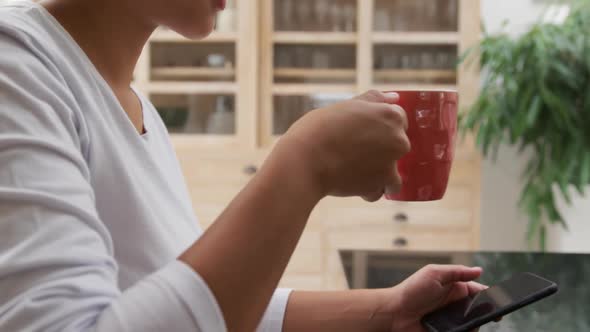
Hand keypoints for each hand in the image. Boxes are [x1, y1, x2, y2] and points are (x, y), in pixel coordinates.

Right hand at [277, 90, 409, 201]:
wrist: (304, 160)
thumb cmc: (319, 129)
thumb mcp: (346, 105)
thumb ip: (372, 100)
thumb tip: (394, 98)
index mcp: (390, 116)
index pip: (399, 119)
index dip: (379, 125)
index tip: (364, 132)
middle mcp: (398, 140)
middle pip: (397, 146)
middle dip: (381, 150)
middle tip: (353, 150)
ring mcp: (390, 165)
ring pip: (392, 172)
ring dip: (378, 174)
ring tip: (352, 170)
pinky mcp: (379, 186)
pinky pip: (378, 191)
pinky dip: (366, 190)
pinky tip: (348, 182)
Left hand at [387, 265, 486, 331]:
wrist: (394, 313)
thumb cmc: (411, 290)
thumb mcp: (433, 274)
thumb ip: (457, 272)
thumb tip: (479, 270)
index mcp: (454, 288)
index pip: (478, 291)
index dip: (490, 296)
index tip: (501, 301)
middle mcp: (454, 304)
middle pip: (478, 310)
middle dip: (486, 313)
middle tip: (492, 316)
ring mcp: (450, 320)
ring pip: (472, 325)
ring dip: (475, 325)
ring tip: (473, 325)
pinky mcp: (446, 331)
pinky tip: (466, 330)